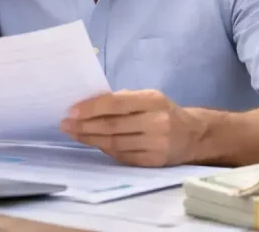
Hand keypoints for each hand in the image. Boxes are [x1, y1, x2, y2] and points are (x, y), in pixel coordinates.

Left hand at [60, 90, 204, 166]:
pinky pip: (122, 156)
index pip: (116, 103)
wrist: (192, 135)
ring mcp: (155, 144)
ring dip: (90, 138)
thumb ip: (123, 99)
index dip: (92, 108)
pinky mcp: (152, 162)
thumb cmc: (163, 111)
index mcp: (153, 100)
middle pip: (112, 126)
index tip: (71, 110)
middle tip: (65, 124)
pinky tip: (93, 143)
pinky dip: (105, 149)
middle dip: (85, 125)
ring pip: (114, 143)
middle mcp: (156, 122)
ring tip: (74, 133)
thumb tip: (89, 104)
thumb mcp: (148, 97)